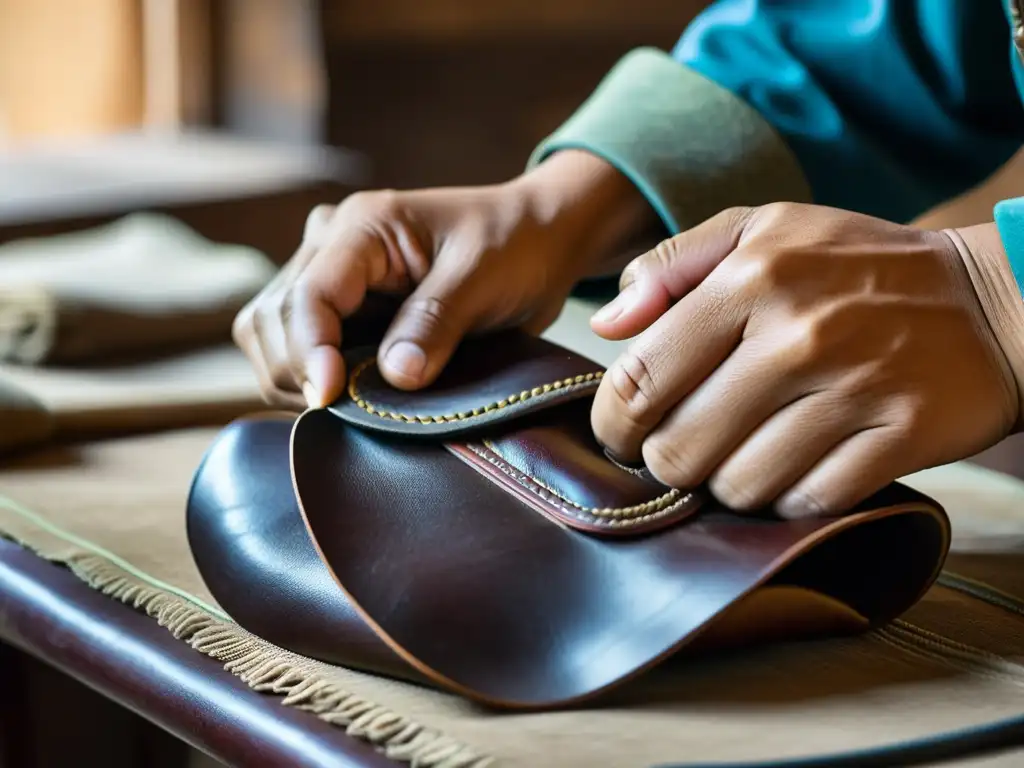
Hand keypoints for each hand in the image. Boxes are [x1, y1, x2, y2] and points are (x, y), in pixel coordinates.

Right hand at [233, 150, 656, 408]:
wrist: (538, 242)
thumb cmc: (515, 245)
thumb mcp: (484, 276)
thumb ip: (436, 322)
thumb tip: (395, 376)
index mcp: (363, 226)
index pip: (308, 294)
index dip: (309, 349)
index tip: (330, 397)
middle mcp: (331, 246)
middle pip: (273, 319)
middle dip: (296, 370)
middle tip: (345, 412)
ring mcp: (332, 279)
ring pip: (270, 337)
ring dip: (295, 378)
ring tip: (347, 406)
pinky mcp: (342, 310)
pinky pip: (294, 349)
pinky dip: (307, 379)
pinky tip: (347, 398)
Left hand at [588, 203, 1020, 517]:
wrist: (990, 300)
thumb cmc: (855, 266)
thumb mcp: (764, 231)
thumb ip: (674, 265)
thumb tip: (607, 324)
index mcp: (751, 277)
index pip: (639, 380)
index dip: (614, 424)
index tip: (622, 434)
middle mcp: (798, 333)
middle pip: (680, 449)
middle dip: (670, 461)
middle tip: (686, 449)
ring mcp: (854, 388)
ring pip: (739, 486)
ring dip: (732, 482)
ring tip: (747, 453)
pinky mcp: (902, 436)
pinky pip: (807, 501)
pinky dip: (792, 495)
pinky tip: (799, 465)